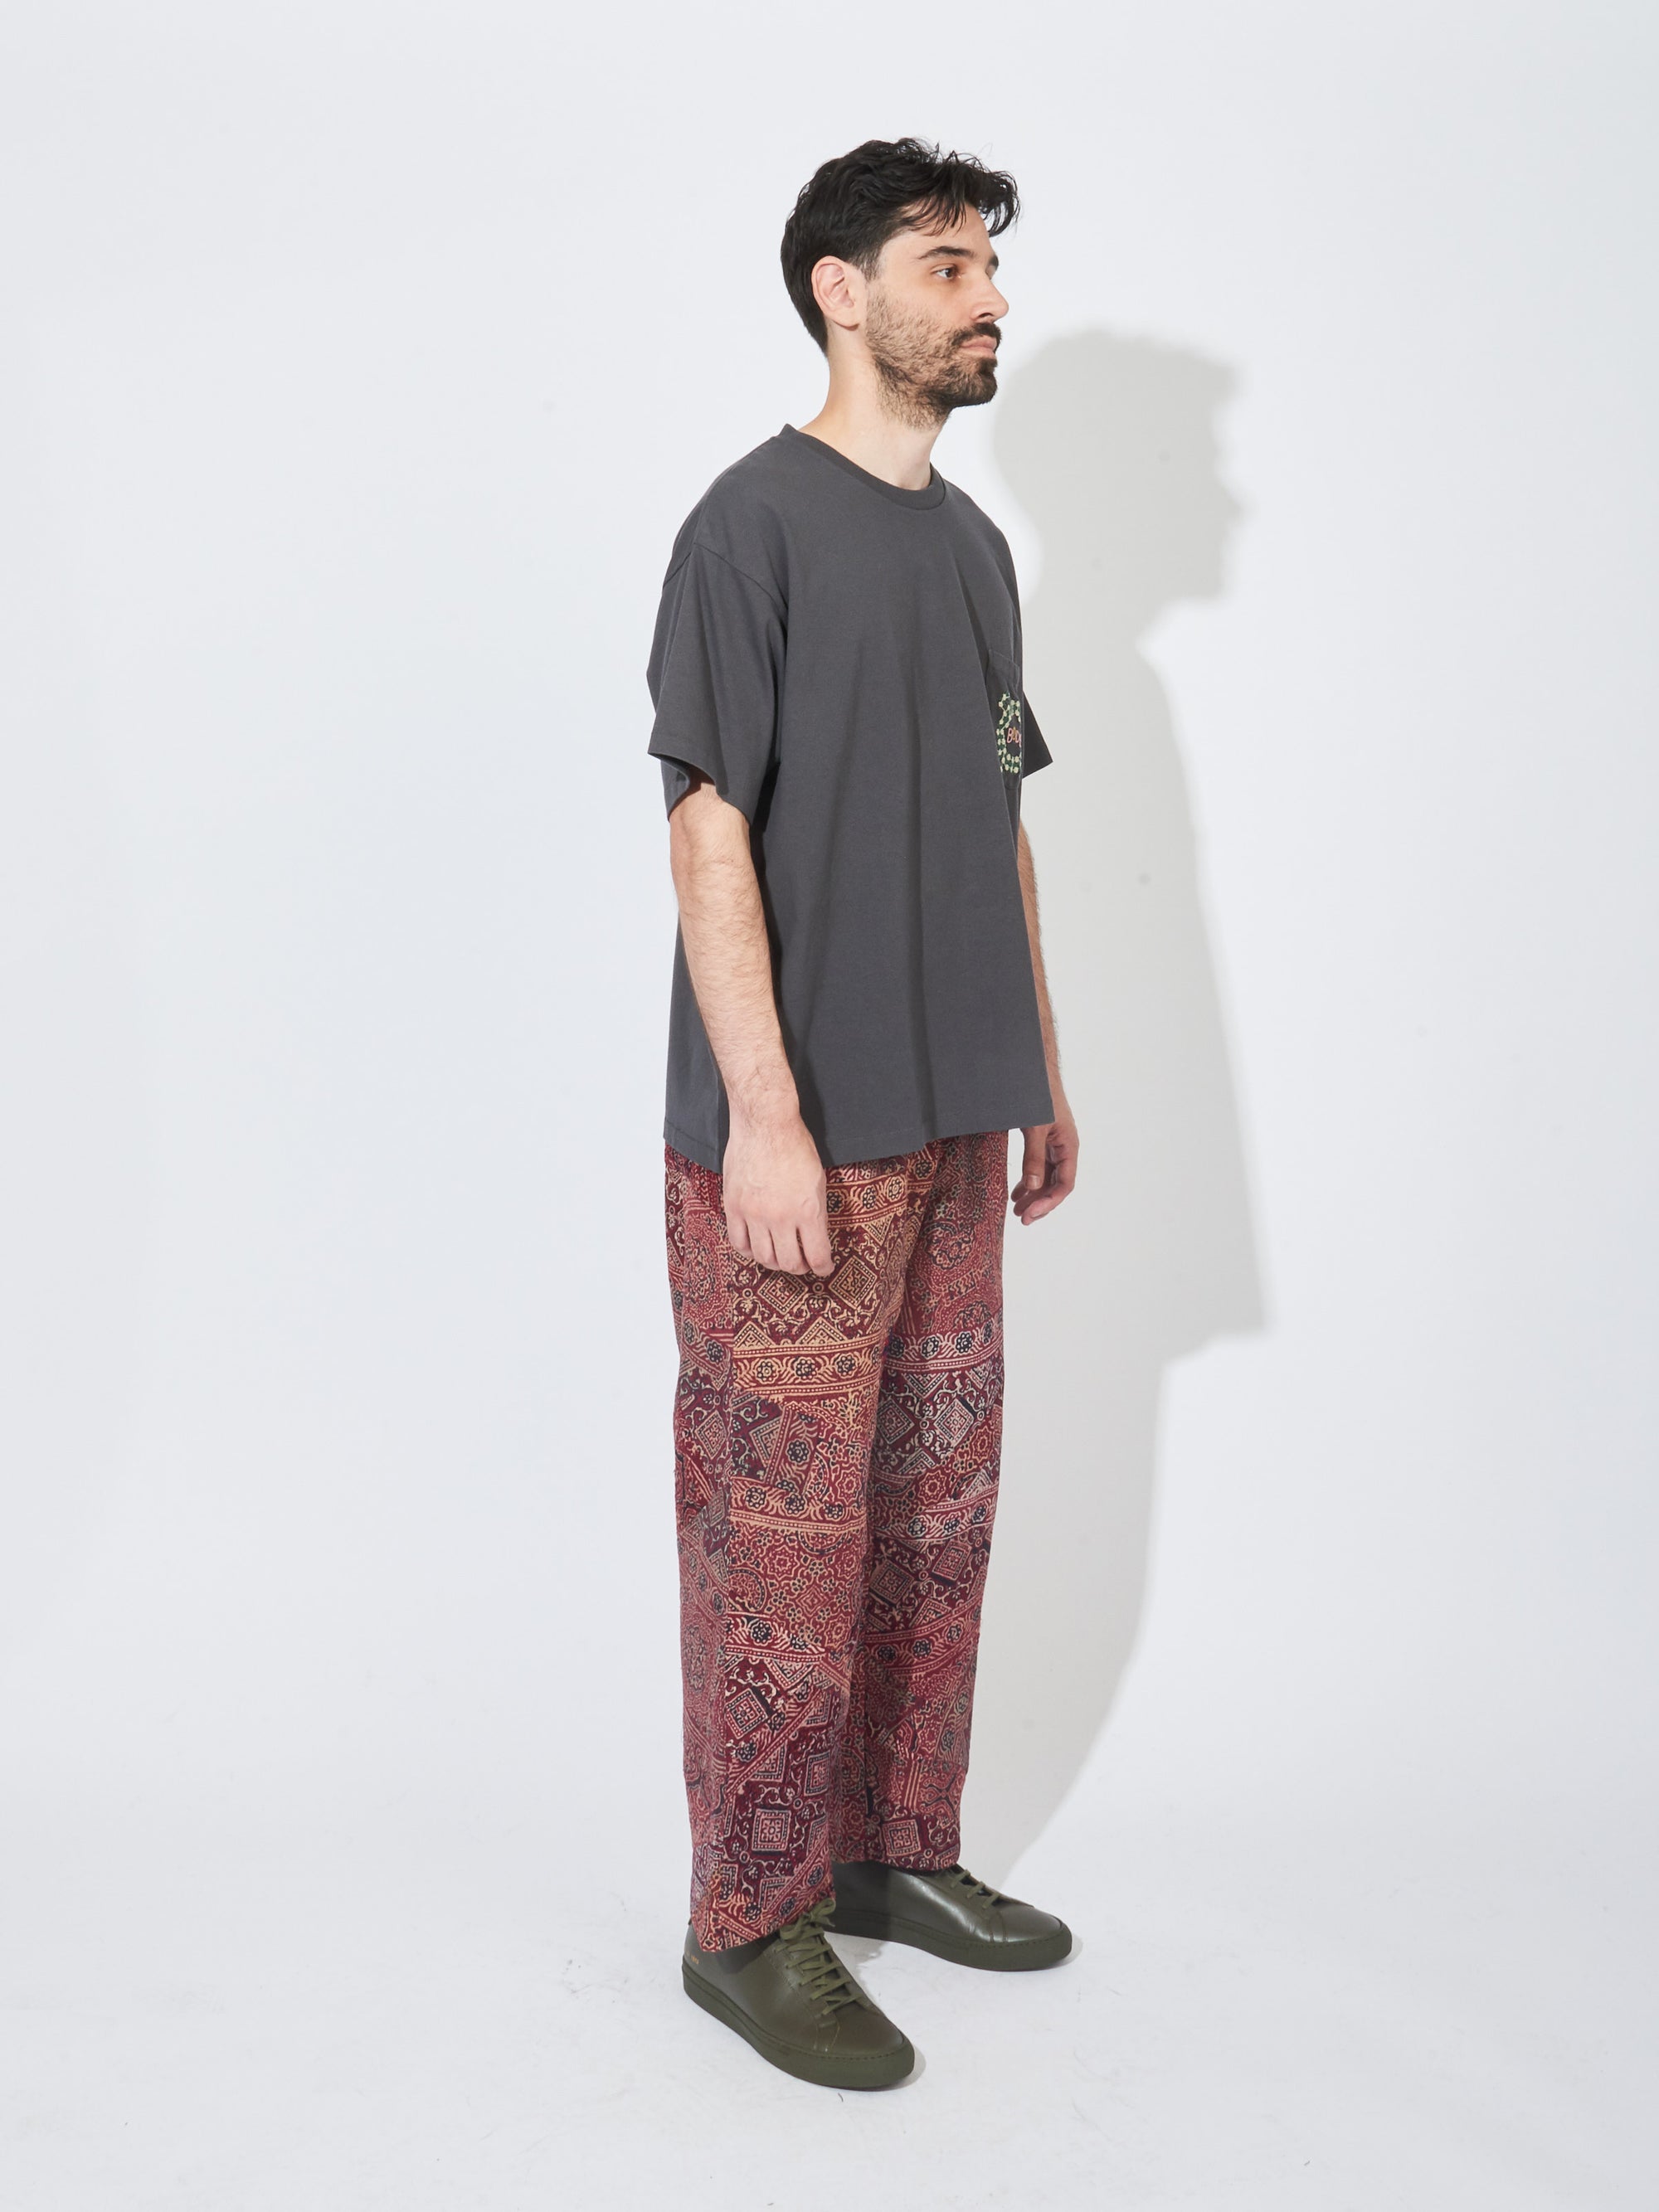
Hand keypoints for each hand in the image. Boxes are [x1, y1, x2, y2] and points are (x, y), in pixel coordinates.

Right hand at [722, 1111, 835, 1275]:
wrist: (765, 1124)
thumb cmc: (796, 1146)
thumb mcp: (818, 1180)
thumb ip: (816, 1212)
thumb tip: (815, 1237)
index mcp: (808, 1210)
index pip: (817, 1256)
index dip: (822, 1267)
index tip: (824, 1268)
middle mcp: (781, 1217)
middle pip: (789, 1262)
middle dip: (799, 1267)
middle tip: (802, 1262)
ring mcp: (754, 1214)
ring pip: (763, 1256)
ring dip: (774, 1261)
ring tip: (779, 1256)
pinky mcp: (733, 1206)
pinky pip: (738, 1242)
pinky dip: (748, 1251)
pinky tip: (756, 1247)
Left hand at [1011, 1102, 1077, 1222]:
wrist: (1033, 1069)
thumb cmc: (1038, 1096)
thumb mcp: (1034, 1128)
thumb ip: (1033, 1157)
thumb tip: (1033, 1186)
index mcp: (1069, 1147)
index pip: (1064, 1185)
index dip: (1047, 1202)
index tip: (1028, 1214)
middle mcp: (1064, 1148)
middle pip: (1056, 1185)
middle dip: (1039, 1203)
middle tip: (1020, 1218)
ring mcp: (1054, 1144)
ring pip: (1047, 1178)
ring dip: (1033, 1194)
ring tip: (1016, 1210)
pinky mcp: (1043, 1139)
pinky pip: (1039, 1166)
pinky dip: (1029, 1180)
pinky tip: (1017, 1191)